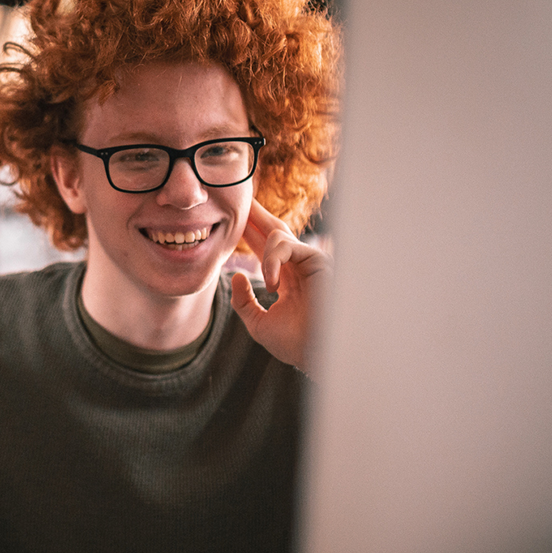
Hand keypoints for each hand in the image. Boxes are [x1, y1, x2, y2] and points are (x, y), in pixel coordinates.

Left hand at [229, 200, 330, 374]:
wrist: (316, 354)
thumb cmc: (294, 343)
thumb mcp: (258, 322)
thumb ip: (243, 301)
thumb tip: (235, 275)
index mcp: (286, 278)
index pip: (264, 247)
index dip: (249, 231)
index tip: (233, 219)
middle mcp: (298, 266)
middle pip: (274, 230)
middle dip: (255, 215)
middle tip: (239, 199)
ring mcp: (309, 262)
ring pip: (278, 234)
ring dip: (263, 248)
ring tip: (267, 281)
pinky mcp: (318, 260)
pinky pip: (288, 246)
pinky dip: (273, 260)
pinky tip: (272, 282)